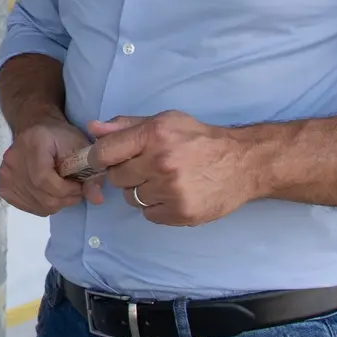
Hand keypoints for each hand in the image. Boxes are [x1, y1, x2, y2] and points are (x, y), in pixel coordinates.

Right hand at [0, 116, 99, 216]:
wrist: (37, 130)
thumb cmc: (61, 137)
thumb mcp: (81, 147)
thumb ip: (91, 172)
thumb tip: (97, 200)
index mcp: (32, 143)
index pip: (44, 178)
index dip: (65, 189)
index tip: (79, 186)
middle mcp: (13, 159)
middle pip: (42, 195)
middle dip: (65, 198)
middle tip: (76, 189)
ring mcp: (5, 174)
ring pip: (38, 204)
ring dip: (57, 202)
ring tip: (63, 188)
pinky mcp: (4, 186)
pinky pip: (29, 207)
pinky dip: (44, 205)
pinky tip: (49, 191)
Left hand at [88, 111, 257, 226]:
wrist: (242, 163)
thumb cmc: (200, 139)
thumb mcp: (165, 121)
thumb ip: (127, 126)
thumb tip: (93, 128)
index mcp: (154, 135)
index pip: (105, 152)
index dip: (97, 158)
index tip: (101, 161)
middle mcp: (161, 163)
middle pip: (117, 178)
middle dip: (126, 173)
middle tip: (146, 168)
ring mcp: (171, 190)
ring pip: (132, 198)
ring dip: (142, 191)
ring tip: (164, 180)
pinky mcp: (181, 213)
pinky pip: (149, 214)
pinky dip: (156, 206)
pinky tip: (173, 194)